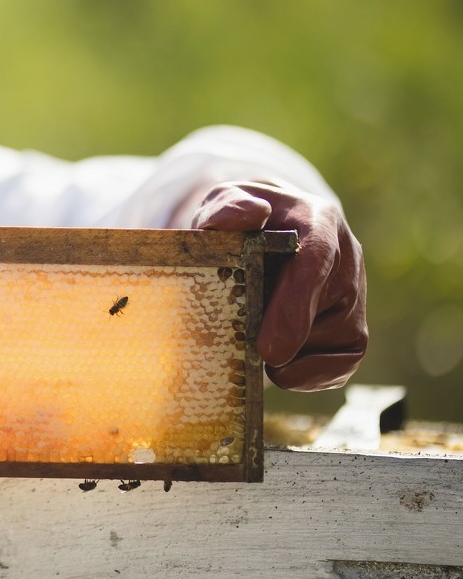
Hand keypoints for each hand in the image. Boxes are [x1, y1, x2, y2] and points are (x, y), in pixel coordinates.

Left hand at [191, 181, 366, 390]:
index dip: (295, 308)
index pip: (317, 260)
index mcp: (317, 219)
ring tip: (253, 333)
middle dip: (282, 337)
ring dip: (290, 352)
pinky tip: (279, 365)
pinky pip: (342, 364)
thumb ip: (226, 207)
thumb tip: (249, 215)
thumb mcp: (223, 203)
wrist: (265, 233)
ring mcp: (355, 294)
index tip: (270, 349)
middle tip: (244, 349)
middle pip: (324, 308)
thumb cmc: (240, 224)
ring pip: (332, 340)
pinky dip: (307, 375)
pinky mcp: (354, 327)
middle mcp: (347, 256)